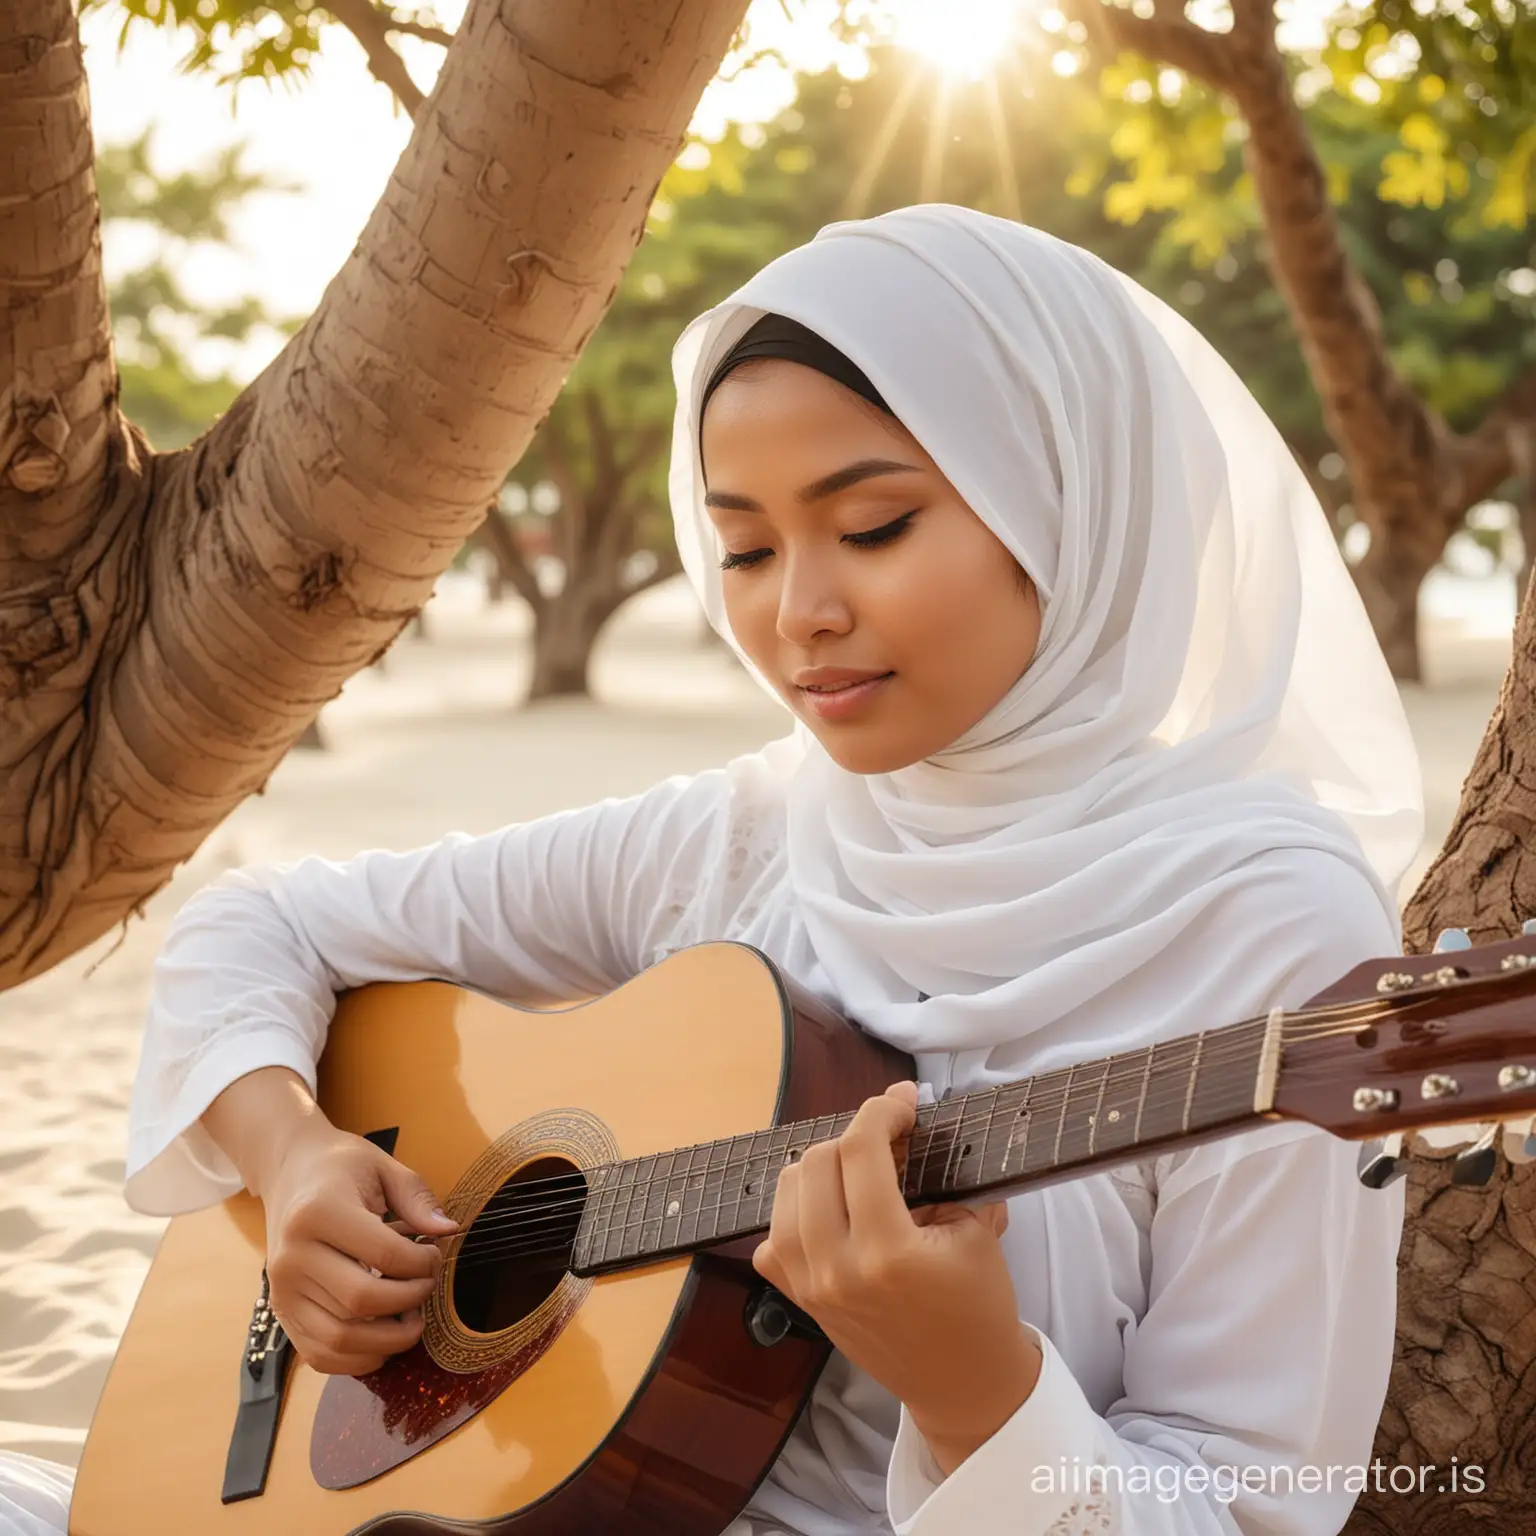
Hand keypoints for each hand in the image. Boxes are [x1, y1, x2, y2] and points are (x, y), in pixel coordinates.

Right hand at [260, 1117, 458, 1375]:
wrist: (288, 1172)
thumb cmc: (340, 1167)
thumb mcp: (383, 1166)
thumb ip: (417, 1199)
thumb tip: (449, 1231)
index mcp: (318, 1213)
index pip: (384, 1255)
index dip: (422, 1264)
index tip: (435, 1254)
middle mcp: (293, 1257)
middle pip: (362, 1302)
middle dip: (410, 1300)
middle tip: (427, 1285)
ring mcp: (281, 1290)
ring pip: (340, 1339)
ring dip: (388, 1340)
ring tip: (412, 1318)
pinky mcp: (280, 1313)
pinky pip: (320, 1355)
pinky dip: (357, 1359)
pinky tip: (382, 1338)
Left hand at [752, 1082, 1041, 1473]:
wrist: (962, 1383)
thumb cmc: (978, 1307)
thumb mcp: (974, 1233)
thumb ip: (937, 1173)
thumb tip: (906, 1116)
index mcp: (887, 1252)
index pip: (861, 1150)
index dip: (882, 1110)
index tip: (905, 1101)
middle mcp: (836, 1270)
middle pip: (815, 1163)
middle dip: (854, 1137)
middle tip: (890, 1139)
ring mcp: (810, 1288)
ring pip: (786, 1192)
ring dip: (821, 1167)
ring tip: (858, 1169)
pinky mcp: (800, 1300)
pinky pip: (771, 1240)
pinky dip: (794, 1214)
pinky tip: (829, 1211)